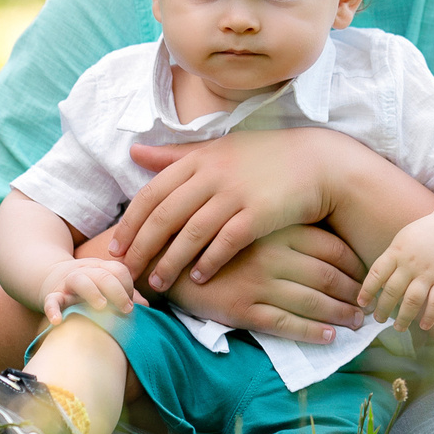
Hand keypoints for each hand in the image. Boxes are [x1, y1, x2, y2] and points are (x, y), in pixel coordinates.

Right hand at [40, 256, 141, 323]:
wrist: (47, 276)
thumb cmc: (85, 286)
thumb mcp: (104, 283)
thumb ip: (124, 294)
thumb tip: (146, 307)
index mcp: (100, 268)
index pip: (119, 271)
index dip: (128, 287)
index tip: (131, 306)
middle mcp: (85, 272)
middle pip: (103, 275)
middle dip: (118, 291)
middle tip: (127, 309)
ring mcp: (67, 283)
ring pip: (80, 280)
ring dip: (93, 292)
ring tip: (101, 306)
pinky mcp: (51, 295)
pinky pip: (51, 301)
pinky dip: (53, 310)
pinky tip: (57, 321)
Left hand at [111, 129, 353, 292]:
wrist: (318, 163)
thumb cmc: (264, 158)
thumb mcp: (217, 150)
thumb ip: (174, 155)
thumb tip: (133, 153)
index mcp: (198, 159)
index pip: (151, 193)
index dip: (130, 223)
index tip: (115, 248)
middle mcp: (212, 174)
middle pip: (164, 216)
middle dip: (141, 247)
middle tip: (125, 273)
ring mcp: (235, 193)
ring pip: (191, 233)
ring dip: (171, 262)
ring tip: (157, 284)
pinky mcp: (259, 214)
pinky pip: (226, 243)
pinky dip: (209, 262)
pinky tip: (199, 279)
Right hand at [163, 224, 367, 342]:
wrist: (161, 257)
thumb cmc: (207, 234)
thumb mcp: (243, 217)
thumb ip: (276, 219)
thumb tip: (316, 227)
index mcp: (276, 229)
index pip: (330, 246)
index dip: (353, 262)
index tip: (366, 273)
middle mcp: (273, 254)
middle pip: (328, 275)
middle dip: (352, 292)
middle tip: (368, 303)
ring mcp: (259, 283)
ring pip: (312, 301)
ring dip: (340, 314)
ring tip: (356, 323)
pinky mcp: (244, 309)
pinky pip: (287, 324)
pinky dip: (312, 332)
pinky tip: (330, 338)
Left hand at [358, 214, 433, 330]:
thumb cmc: (423, 236)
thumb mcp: (402, 241)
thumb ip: (390, 260)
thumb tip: (379, 285)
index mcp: (397, 252)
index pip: (377, 274)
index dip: (367, 290)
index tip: (362, 303)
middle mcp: (411, 264)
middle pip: (392, 290)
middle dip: (383, 308)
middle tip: (378, 319)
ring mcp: (429, 273)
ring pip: (413, 300)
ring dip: (403, 317)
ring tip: (398, 328)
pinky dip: (431, 316)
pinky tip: (423, 326)